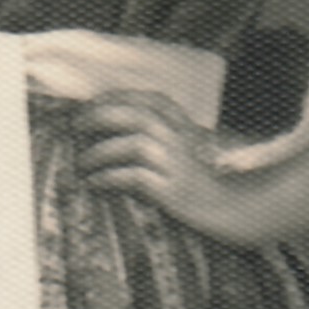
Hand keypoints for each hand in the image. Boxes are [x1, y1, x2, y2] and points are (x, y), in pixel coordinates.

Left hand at [80, 88, 308, 247]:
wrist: (234, 211)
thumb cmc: (204, 181)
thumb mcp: (185, 149)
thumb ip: (160, 134)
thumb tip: (115, 131)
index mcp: (182, 124)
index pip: (147, 99)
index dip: (114, 98)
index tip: (88, 105)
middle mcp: (179, 138)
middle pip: (134, 115)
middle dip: (99, 116)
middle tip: (75, 127)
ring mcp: (176, 164)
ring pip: (131, 144)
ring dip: (99, 152)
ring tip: (81, 164)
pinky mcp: (172, 190)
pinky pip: (133, 178)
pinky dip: (109, 178)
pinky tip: (95, 184)